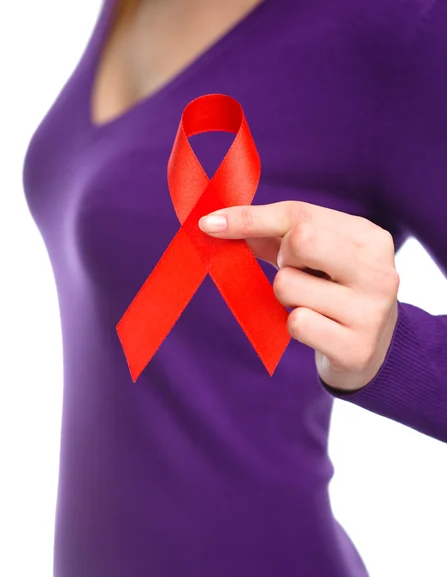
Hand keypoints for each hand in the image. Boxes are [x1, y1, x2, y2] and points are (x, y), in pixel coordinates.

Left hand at [198, 201, 399, 391]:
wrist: (372, 349)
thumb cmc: (334, 292)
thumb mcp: (314, 257)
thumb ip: (272, 235)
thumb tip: (217, 223)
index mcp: (369, 238)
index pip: (299, 214)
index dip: (249, 217)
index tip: (210, 224)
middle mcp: (378, 270)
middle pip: (300, 240)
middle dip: (282, 257)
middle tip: (296, 273)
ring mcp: (371, 311)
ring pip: (287, 285)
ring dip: (286, 297)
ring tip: (311, 304)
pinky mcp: (356, 347)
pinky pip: (296, 324)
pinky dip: (294, 325)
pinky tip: (318, 329)